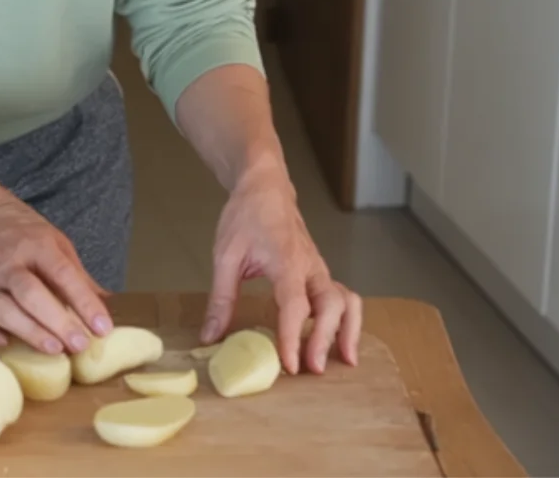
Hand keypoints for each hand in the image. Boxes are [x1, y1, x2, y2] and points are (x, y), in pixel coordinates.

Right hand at [0, 193, 114, 355]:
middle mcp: (9, 262)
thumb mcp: (58, 244)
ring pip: (2, 308)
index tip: (102, 327)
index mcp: (37, 245)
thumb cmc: (27, 235)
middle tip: (80, 345)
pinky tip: (5, 344)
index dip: (84, 302)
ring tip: (54, 349)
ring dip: (28, 331)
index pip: (63, 273)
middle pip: (30, 293)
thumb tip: (108, 305)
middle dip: (57, 322)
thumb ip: (78, 276)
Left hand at [202, 165, 362, 374]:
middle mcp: (311, 267)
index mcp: (287, 262)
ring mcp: (319, 270)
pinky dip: (346, 321)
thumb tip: (210, 337)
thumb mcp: (226, 256)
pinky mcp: (320, 273)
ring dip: (349, 331)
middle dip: (326, 339)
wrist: (266, 187)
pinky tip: (339, 344)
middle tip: (313, 371)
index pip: (295, 305)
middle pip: (332, 305)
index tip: (289, 365)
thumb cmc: (246, 216)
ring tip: (345, 361)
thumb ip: (221, 298)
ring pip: (348, 301)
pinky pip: (342, 298)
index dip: (293, 337)